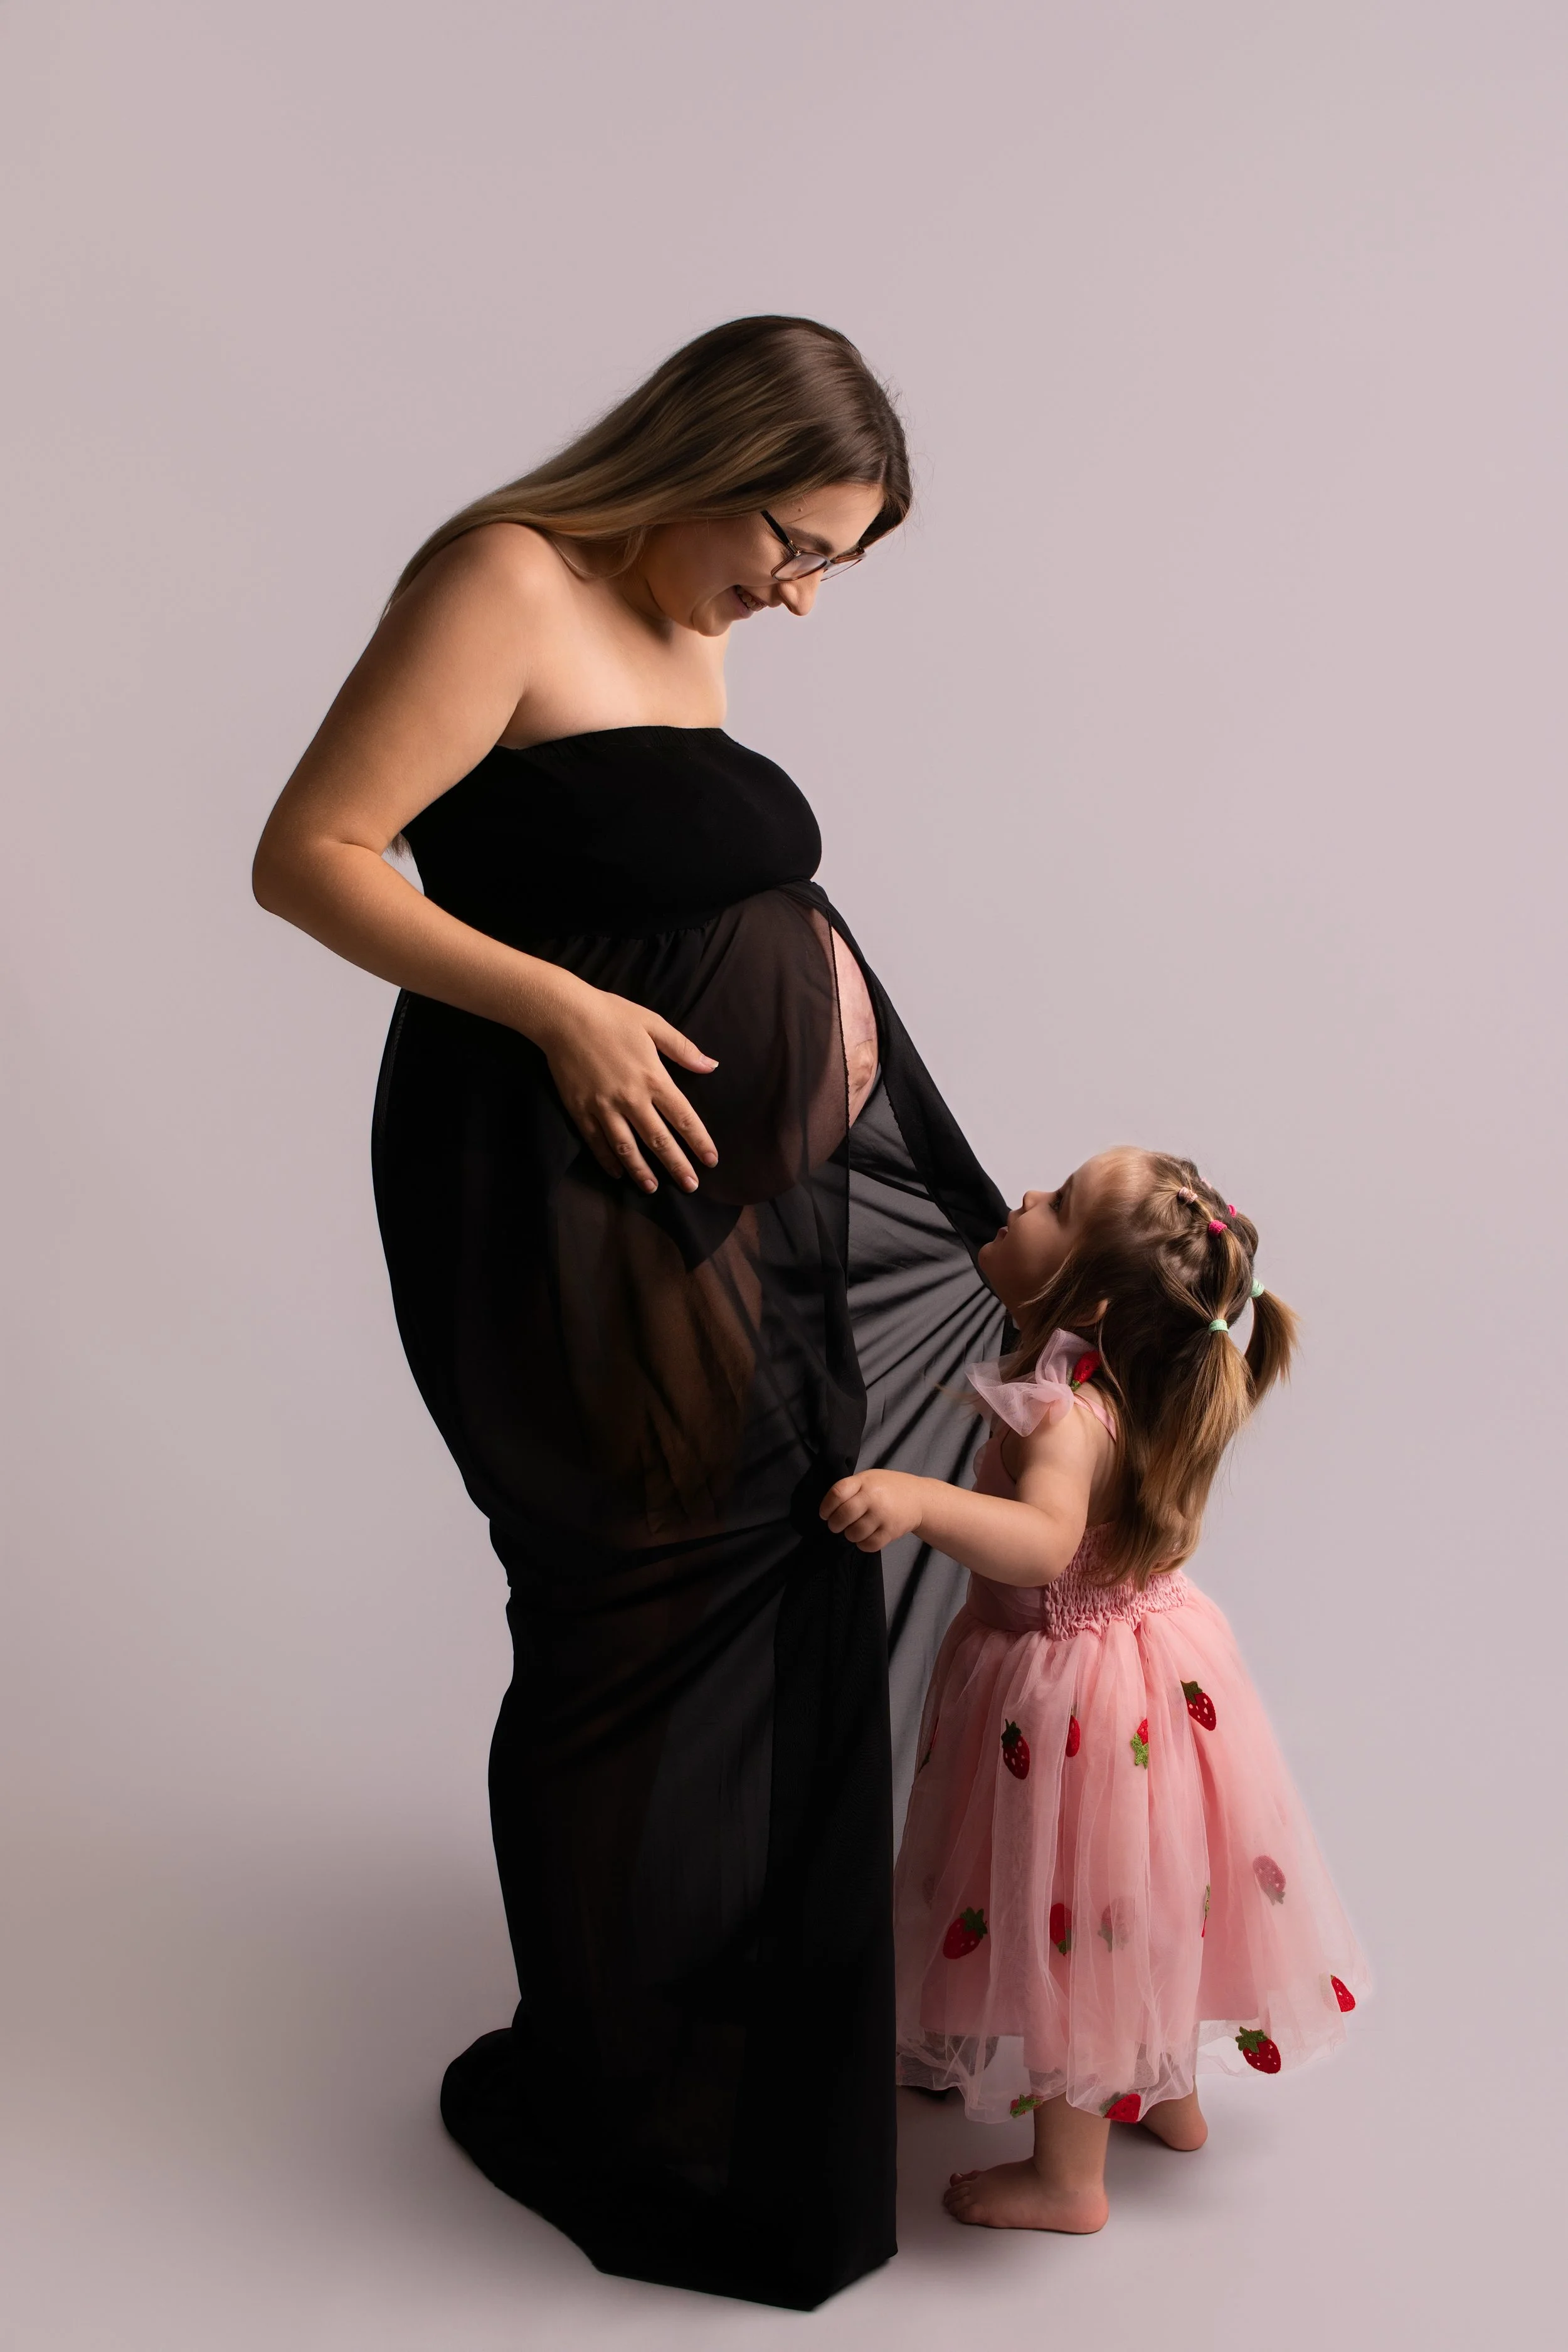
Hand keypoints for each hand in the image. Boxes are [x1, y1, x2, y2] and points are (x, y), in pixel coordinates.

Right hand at [536, 980, 719, 1191]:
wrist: (563, 1014)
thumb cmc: (611, 1015)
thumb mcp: (653, 1023)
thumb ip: (683, 1048)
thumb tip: (711, 1066)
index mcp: (653, 1077)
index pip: (683, 1118)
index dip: (699, 1142)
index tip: (711, 1161)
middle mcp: (631, 1098)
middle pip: (658, 1140)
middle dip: (677, 1166)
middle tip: (690, 1186)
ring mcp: (603, 1106)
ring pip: (626, 1148)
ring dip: (642, 1171)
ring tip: (653, 1188)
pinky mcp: (580, 1109)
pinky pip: (596, 1141)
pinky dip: (607, 1160)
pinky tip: (617, 1172)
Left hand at [820, 1469, 926, 1552]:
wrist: (919, 1498)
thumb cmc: (888, 1488)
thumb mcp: (869, 1479)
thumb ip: (850, 1489)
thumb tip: (828, 1508)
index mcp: (864, 1481)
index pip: (837, 1493)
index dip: (826, 1507)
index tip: (825, 1514)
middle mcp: (873, 1497)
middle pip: (843, 1515)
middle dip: (834, 1524)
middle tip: (836, 1525)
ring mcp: (883, 1515)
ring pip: (854, 1533)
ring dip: (849, 1535)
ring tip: (854, 1530)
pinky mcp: (891, 1531)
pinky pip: (868, 1545)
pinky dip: (862, 1544)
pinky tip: (865, 1537)